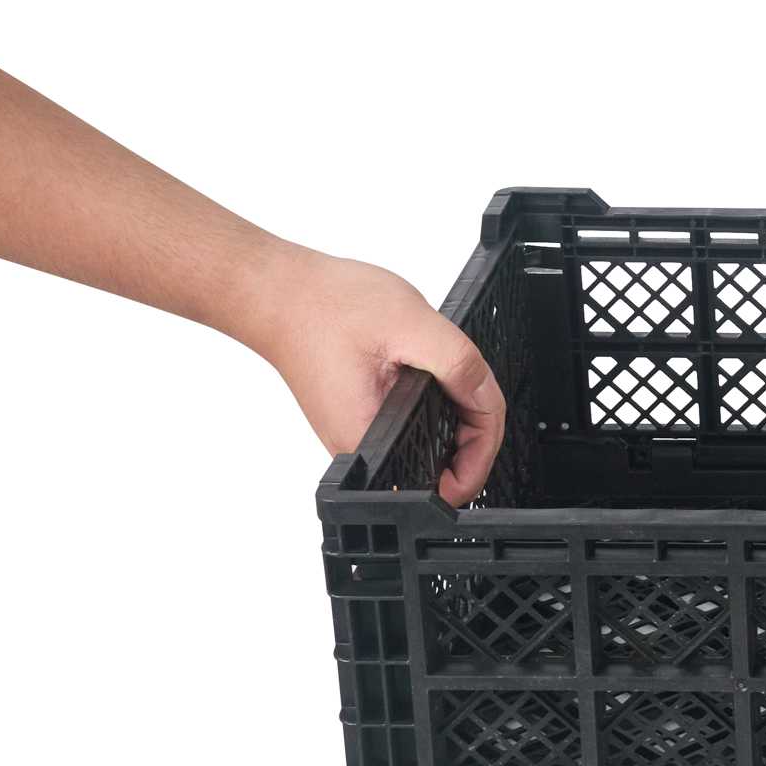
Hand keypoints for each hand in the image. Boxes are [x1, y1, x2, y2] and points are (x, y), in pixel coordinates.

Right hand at [251, 246, 505, 504]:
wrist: (274, 292)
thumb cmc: (325, 305)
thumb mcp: (411, 326)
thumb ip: (458, 365)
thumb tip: (487, 400)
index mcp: (372, 442)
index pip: (450, 473)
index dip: (484, 445)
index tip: (491, 416)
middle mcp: (360, 450)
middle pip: (438, 463)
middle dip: (471, 436)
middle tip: (480, 397)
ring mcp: (354, 435)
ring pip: (422, 444)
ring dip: (451, 421)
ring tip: (462, 390)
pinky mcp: (353, 417)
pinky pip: (403, 426)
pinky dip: (427, 408)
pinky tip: (433, 384)